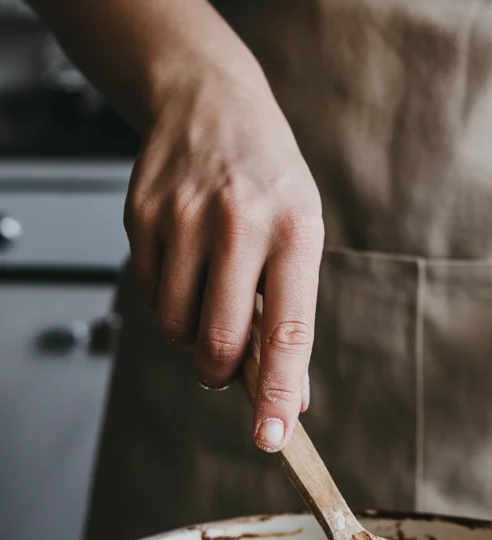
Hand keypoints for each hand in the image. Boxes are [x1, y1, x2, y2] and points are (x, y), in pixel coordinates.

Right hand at [124, 50, 323, 450]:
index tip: (272, 438)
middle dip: (220, 373)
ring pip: (177, 326)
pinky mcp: (142, 215)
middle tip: (223, 371)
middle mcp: (240, 222)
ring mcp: (185, 217)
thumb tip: (288, 399)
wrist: (209, 101)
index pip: (287, 331)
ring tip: (207, 303)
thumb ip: (293, 316)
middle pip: (219, 340)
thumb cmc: (268, 182)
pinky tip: (184, 271)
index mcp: (295, 231)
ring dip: (190, 339)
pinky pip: (150, 297)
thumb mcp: (301, 235)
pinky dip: (167, 304)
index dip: (276, 392)